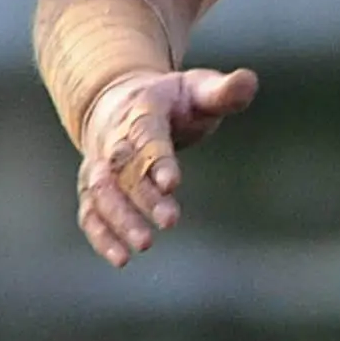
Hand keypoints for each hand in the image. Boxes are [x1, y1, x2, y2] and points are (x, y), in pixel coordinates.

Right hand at [76, 66, 258, 266]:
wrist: (122, 103)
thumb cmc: (173, 100)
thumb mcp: (199, 88)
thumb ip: (224, 91)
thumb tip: (249, 81)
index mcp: (142, 110)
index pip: (147, 137)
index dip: (157, 160)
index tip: (172, 184)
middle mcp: (114, 139)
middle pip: (123, 170)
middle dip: (143, 197)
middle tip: (170, 221)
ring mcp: (99, 165)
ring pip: (101, 193)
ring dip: (119, 220)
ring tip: (144, 244)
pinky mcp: (93, 189)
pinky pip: (90, 213)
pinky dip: (101, 236)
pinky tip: (121, 259)